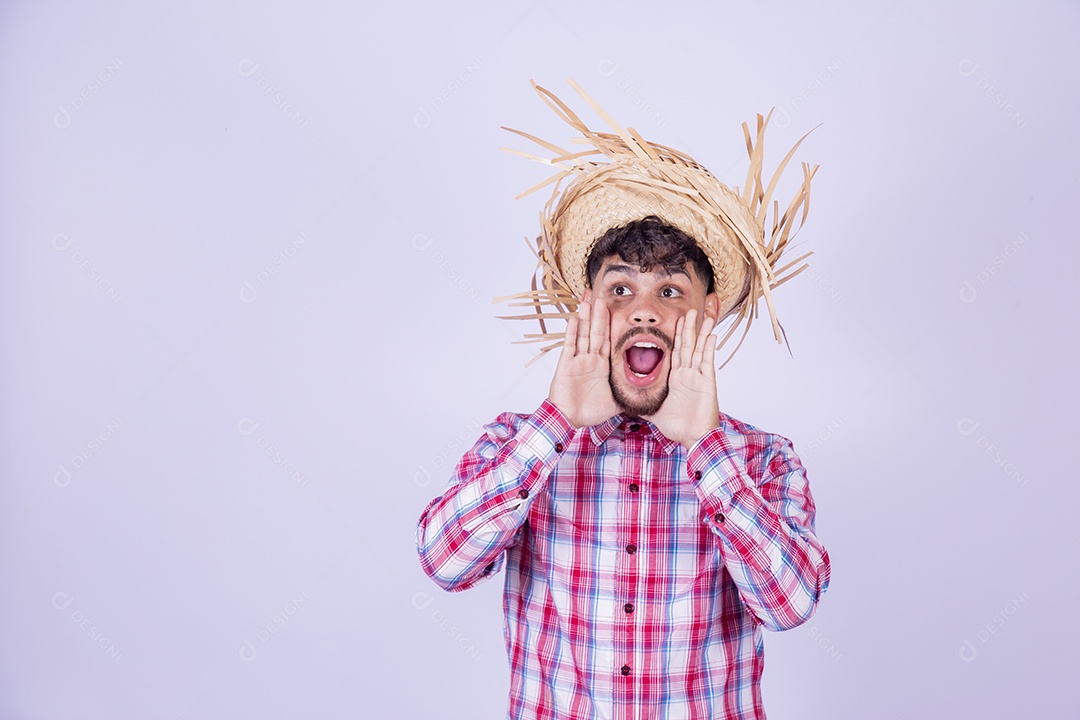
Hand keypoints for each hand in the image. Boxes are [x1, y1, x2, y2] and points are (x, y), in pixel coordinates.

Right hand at [548, 298, 618, 427]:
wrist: (570, 419)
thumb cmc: (590, 411)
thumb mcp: (616, 402)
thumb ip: (629, 396)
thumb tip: (648, 397)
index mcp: (603, 365)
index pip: (609, 340)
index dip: (611, 325)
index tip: (613, 309)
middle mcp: (590, 359)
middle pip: (596, 332)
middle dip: (599, 315)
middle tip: (601, 296)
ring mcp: (578, 361)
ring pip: (583, 334)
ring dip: (586, 318)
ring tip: (587, 300)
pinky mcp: (566, 365)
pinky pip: (570, 346)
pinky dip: (572, 333)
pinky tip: (574, 319)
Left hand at [645, 309, 719, 448]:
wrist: (693, 438)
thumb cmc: (677, 426)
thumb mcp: (653, 409)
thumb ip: (642, 401)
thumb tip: (625, 399)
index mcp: (674, 378)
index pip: (674, 351)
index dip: (675, 335)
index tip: (675, 320)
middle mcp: (687, 374)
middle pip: (687, 345)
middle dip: (688, 328)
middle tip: (690, 310)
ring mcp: (697, 376)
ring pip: (698, 349)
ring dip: (701, 332)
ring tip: (705, 316)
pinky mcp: (706, 382)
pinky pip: (707, 361)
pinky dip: (709, 348)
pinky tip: (711, 334)